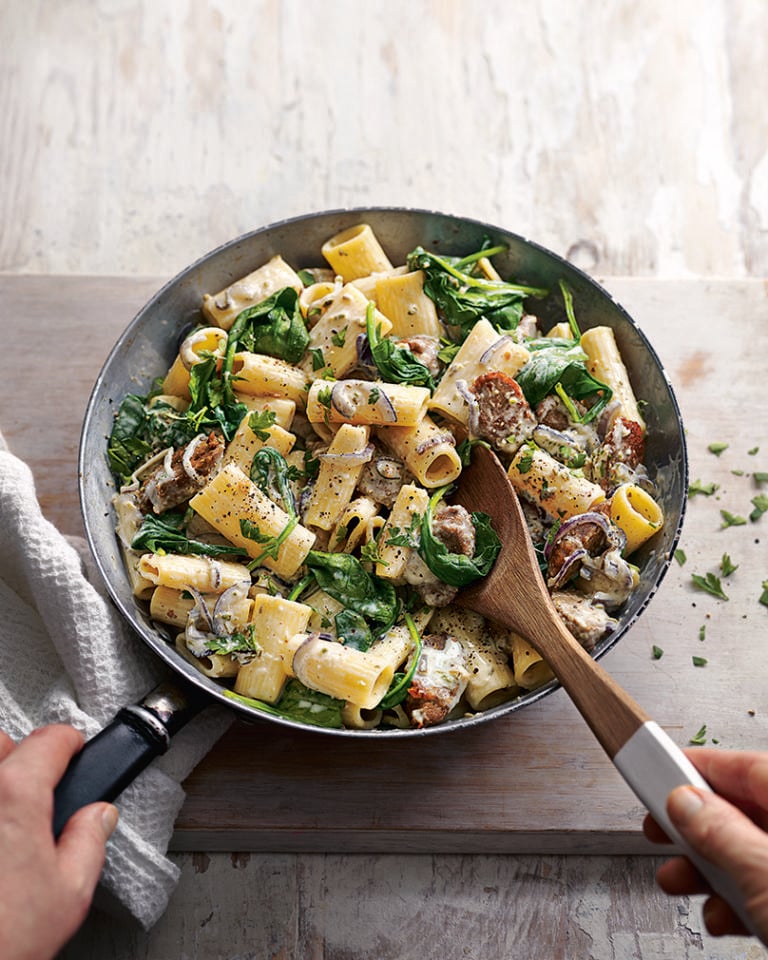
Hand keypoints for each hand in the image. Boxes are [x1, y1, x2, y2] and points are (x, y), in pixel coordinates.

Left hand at [0, 725, 117, 959]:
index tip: (73, 751)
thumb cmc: (3, 942)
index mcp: (15, 794)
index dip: (70, 744)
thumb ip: (89, 840)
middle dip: (17, 755)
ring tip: (4, 813)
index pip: (50, 741)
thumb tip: (97, 817)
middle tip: (34, 785)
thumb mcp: (69, 892)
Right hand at [643, 748, 767, 943]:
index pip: (743, 766)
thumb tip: (683, 801)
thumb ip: (721, 832)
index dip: (697, 765)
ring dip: (704, 867)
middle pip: (740, 809)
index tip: (658, 768)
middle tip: (658, 828)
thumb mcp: (764, 873)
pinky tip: (718, 915)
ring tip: (676, 878)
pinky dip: (733, 899)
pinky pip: (760, 887)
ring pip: (745, 852)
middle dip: (693, 824)